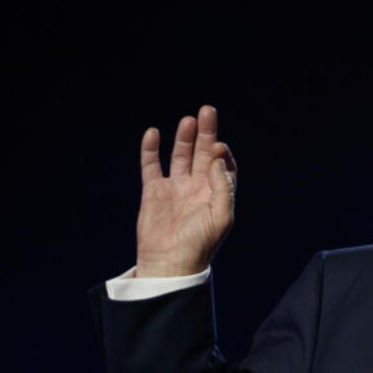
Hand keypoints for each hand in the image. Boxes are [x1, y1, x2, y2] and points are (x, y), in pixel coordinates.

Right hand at [135, 105, 236, 276]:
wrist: (170, 262)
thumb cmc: (200, 243)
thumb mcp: (221, 216)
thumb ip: (222, 186)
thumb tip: (215, 157)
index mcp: (216, 194)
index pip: (222, 165)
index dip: (221, 153)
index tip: (218, 145)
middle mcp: (197, 188)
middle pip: (202, 153)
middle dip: (206, 133)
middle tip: (207, 111)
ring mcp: (175, 188)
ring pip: (180, 155)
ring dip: (184, 137)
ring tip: (189, 120)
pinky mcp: (154, 191)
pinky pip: (151, 165)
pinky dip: (150, 149)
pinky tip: (153, 133)